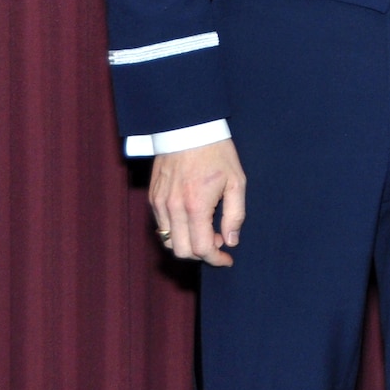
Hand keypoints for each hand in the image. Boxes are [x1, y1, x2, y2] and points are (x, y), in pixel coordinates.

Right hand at [150, 139, 246, 265]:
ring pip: (169, 241)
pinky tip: (192, 218)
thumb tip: (231, 241)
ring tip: (206, 228)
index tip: (227, 260)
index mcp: (196, 206)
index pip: (201, 249)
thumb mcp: (236, 181)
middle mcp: (173, 209)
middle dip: (202, 254)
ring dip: (188, 243)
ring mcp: (160, 204)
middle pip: (182, 251)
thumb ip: (235, 214)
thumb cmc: (216, 153)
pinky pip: (161, 226)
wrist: (188, 128)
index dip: (216, 260)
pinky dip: (176, 230)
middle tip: (218, 240)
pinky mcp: (153, 197)